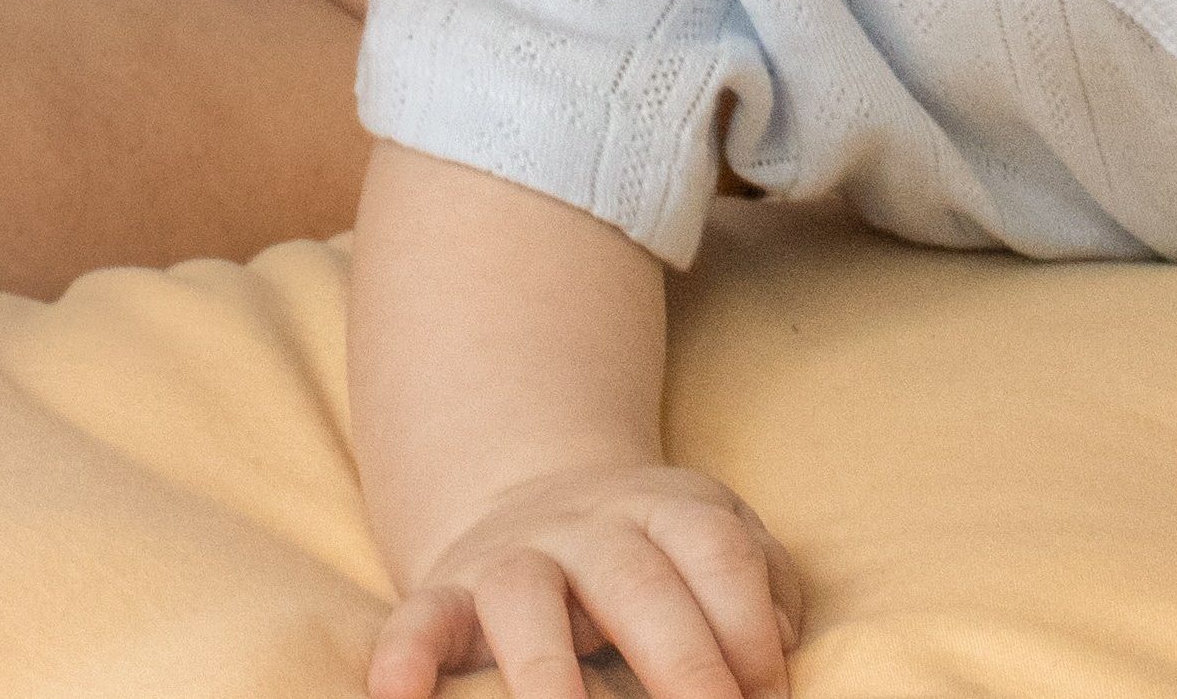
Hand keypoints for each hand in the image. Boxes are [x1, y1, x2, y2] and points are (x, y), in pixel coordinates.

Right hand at [368, 462, 801, 698]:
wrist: (534, 497)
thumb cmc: (653, 554)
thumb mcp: (714, 545)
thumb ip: (761, 587)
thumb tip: (780, 647)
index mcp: (671, 510)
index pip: (719, 556)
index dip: (750, 627)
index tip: (772, 696)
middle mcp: (592, 529)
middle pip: (641, 584)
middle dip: (682, 660)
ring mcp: (516, 559)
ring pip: (528, 600)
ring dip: (550, 670)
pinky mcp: (448, 596)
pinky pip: (420, 619)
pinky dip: (406, 654)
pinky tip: (396, 695)